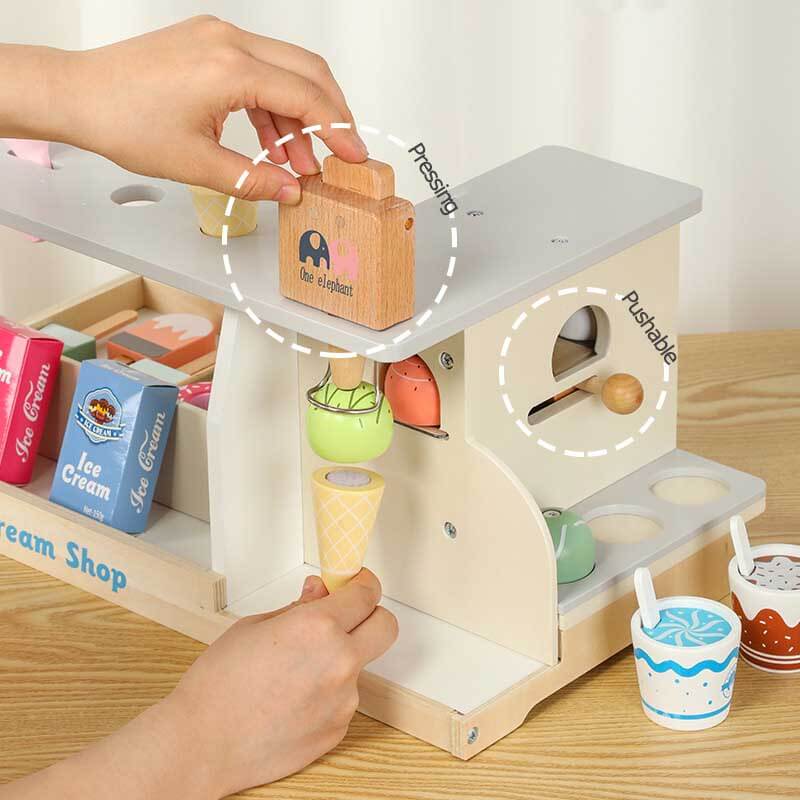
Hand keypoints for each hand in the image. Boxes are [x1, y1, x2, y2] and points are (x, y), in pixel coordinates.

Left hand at [45, 16, 368, 201]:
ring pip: (284, 70)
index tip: (354, 156)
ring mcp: (219, 37)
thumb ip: (253, 180)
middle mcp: (229, 41)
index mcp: (230, 68)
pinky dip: (272, 105)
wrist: (78, 95)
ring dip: (299, 116)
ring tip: (299, 163)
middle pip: (307, 70)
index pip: (306, 96)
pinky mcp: (208, 43)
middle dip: (332, 114)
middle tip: (342, 152)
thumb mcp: (196, 164)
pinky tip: (272, 143)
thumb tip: (290, 192)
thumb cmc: (123, 121)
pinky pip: (258, 70)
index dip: (337, 130)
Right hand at [166, 569, 397, 795]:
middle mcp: (339, 662)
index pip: (367, 594)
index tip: (358, 583)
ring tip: (294, 672)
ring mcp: (343, 699)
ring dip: (340, 660)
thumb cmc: (217, 686)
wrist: (202, 744)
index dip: (364, 583)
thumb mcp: (253, 626)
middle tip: (347, 617)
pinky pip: (343, 699)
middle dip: (371, 616)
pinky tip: (292, 698)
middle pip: (386, 627)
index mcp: (317, 627)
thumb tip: (320, 592)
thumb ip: (298, 607)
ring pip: (359, 665)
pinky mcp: (337, 729)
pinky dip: (327, 693)